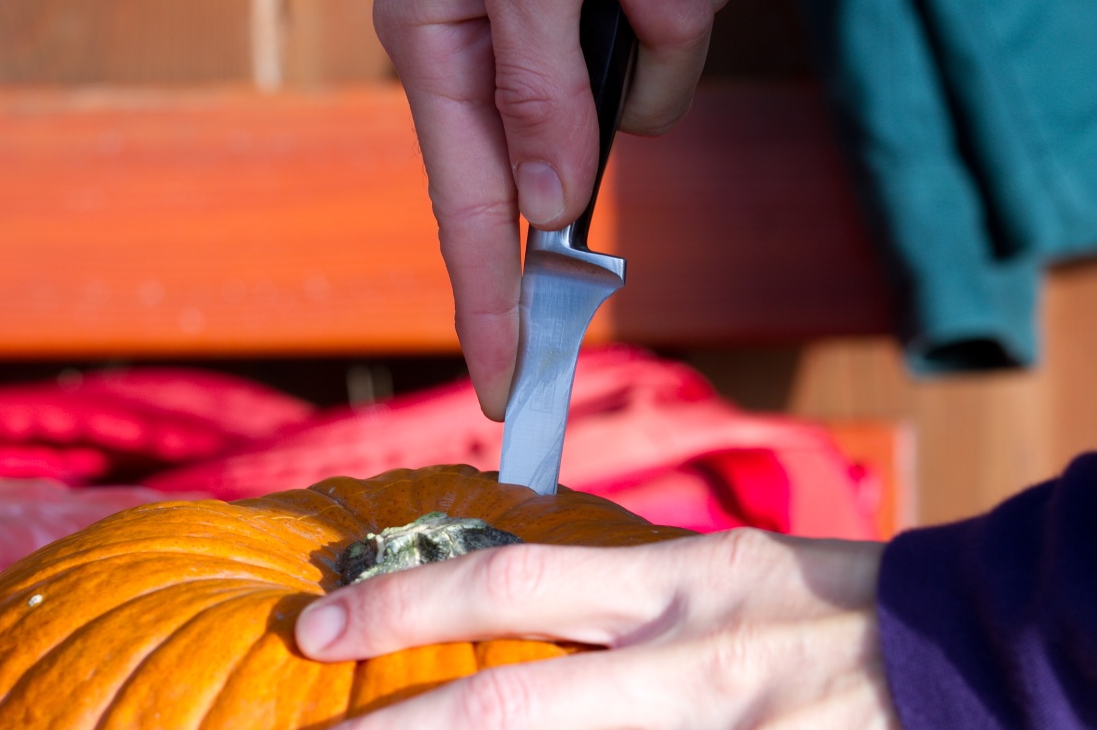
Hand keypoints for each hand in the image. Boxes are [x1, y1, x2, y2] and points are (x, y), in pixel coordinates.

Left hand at [297, 528, 899, 727]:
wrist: (951, 656)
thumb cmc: (824, 598)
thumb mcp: (713, 565)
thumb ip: (618, 588)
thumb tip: (518, 604)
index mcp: (669, 585)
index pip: (510, 584)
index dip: (405, 603)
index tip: (321, 621)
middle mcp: (679, 668)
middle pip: (512, 706)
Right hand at [374, 0, 745, 418]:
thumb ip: (534, 86)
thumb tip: (549, 200)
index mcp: (445, 46)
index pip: (470, 213)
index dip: (490, 306)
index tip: (506, 393)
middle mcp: (508, 45)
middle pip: (584, 151)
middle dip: (628, 86)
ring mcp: (578, 18)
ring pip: (651, 87)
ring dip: (671, 9)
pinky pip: (687, 22)